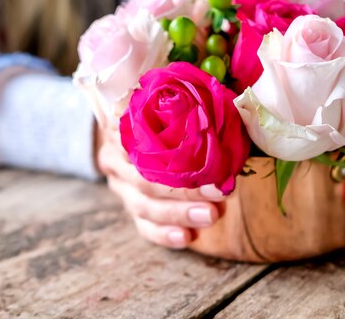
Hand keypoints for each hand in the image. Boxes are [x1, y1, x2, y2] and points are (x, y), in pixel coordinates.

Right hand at [95, 123, 223, 248]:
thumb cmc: (168, 116)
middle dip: (185, 192)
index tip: (214, 167)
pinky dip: (164, 234)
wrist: (141, 129)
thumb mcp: (173, 108)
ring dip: (179, 215)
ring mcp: (120, 185)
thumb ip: (191, 114)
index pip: (145, 145)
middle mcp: (115, 158)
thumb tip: (229, 131)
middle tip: (218, 197)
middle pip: (144, 180)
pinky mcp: (129, 207)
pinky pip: (143, 226)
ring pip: (143, 207)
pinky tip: (187, 237)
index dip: (178, 158)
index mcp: (123, 128)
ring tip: (211, 216)